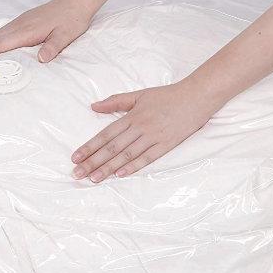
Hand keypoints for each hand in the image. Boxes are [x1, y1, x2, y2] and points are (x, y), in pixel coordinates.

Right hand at [0, 0, 96, 64]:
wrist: (76, 2)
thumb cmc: (72, 20)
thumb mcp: (66, 36)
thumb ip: (53, 47)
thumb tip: (41, 59)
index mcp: (27, 31)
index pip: (0, 45)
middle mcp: (19, 26)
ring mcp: (19, 23)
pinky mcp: (22, 22)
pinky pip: (0, 33)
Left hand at [71, 80, 219, 181]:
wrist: (196, 96)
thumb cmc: (167, 95)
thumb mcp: (140, 94)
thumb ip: (116, 101)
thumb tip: (94, 106)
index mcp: (132, 115)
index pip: (106, 134)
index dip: (90, 146)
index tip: (75, 157)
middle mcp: (140, 127)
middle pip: (112, 147)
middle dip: (93, 162)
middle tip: (77, 174)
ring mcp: (153, 137)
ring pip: (126, 155)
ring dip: (109, 168)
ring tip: (93, 178)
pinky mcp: (166, 145)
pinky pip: (147, 158)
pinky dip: (133, 166)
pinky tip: (120, 175)